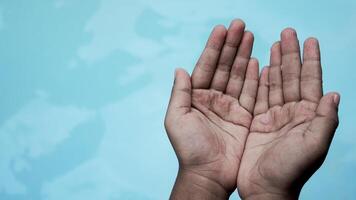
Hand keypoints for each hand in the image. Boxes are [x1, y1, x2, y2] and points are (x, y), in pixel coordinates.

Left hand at [165, 19, 256, 198]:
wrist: (208, 174)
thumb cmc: (189, 149)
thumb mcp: (177, 119)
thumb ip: (180, 93)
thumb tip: (179, 69)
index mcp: (196, 97)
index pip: (206, 66)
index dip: (214, 47)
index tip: (222, 29)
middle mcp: (213, 98)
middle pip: (224, 66)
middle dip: (231, 45)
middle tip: (240, 25)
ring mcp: (230, 106)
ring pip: (239, 75)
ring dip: (244, 55)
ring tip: (250, 35)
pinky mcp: (244, 117)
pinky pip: (251, 92)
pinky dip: (255, 77)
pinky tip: (257, 61)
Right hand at [237, 28, 339, 198]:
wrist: (265, 189)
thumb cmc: (290, 171)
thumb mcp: (313, 146)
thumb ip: (325, 120)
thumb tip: (335, 93)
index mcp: (308, 116)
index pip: (311, 81)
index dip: (311, 60)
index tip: (309, 40)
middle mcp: (293, 113)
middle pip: (292, 77)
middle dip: (290, 54)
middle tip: (287, 32)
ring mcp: (275, 116)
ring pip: (275, 83)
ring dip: (275, 63)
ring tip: (274, 44)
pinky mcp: (258, 122)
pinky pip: (259, 95)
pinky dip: (259, 80)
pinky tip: (259, 67)